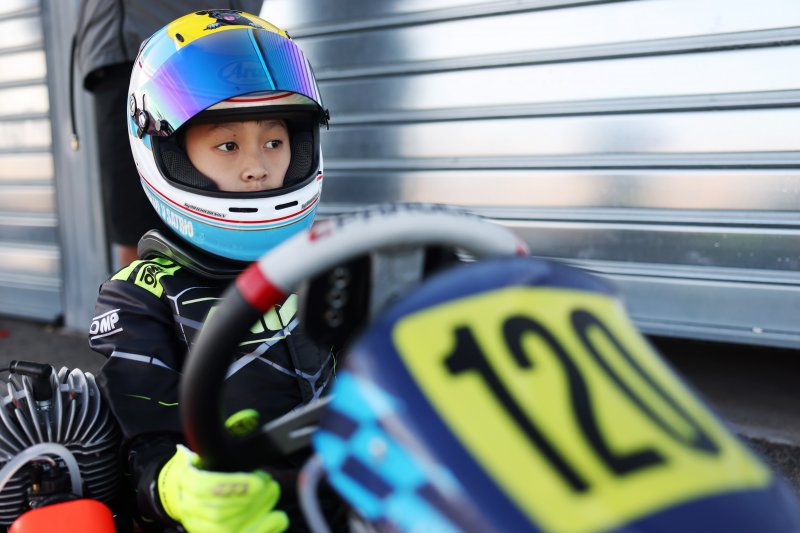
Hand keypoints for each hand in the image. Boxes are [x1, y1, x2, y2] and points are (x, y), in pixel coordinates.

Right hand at [158, 445, 288, 532]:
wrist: (183, 495)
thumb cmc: (206, 469)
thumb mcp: (211, 449)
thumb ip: (229, 434)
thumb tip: (250, 418)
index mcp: (186, 480)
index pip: (204, 488)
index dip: (234, 487)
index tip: (259, 481)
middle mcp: (189, 508)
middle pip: (219, 511)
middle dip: (251, 499)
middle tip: (269, 484)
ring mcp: (202, 527)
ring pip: (230, 527)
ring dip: (259, 510)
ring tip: (272, 493)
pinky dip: (264, 530)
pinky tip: (278, 517)